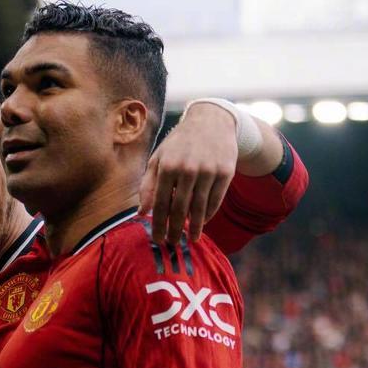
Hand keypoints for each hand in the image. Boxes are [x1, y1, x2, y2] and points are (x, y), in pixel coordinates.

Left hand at [138, 102, 235, 244]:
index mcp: (167, 166)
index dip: (159, 224)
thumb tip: (141, 213)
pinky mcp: (226, 172)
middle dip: (175, 230)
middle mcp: (188, 169)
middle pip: (180, 209)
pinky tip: (203, 222)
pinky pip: (216, 200)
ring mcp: (209, 171)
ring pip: (200, 208)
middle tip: (173, 244)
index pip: (161, 203)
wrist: (211, 122)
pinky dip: (209, 214)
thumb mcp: (158, 158)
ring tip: (192, 239)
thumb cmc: (179, 144)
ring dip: (195, 227)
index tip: (158, 240)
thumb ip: (148, 185)